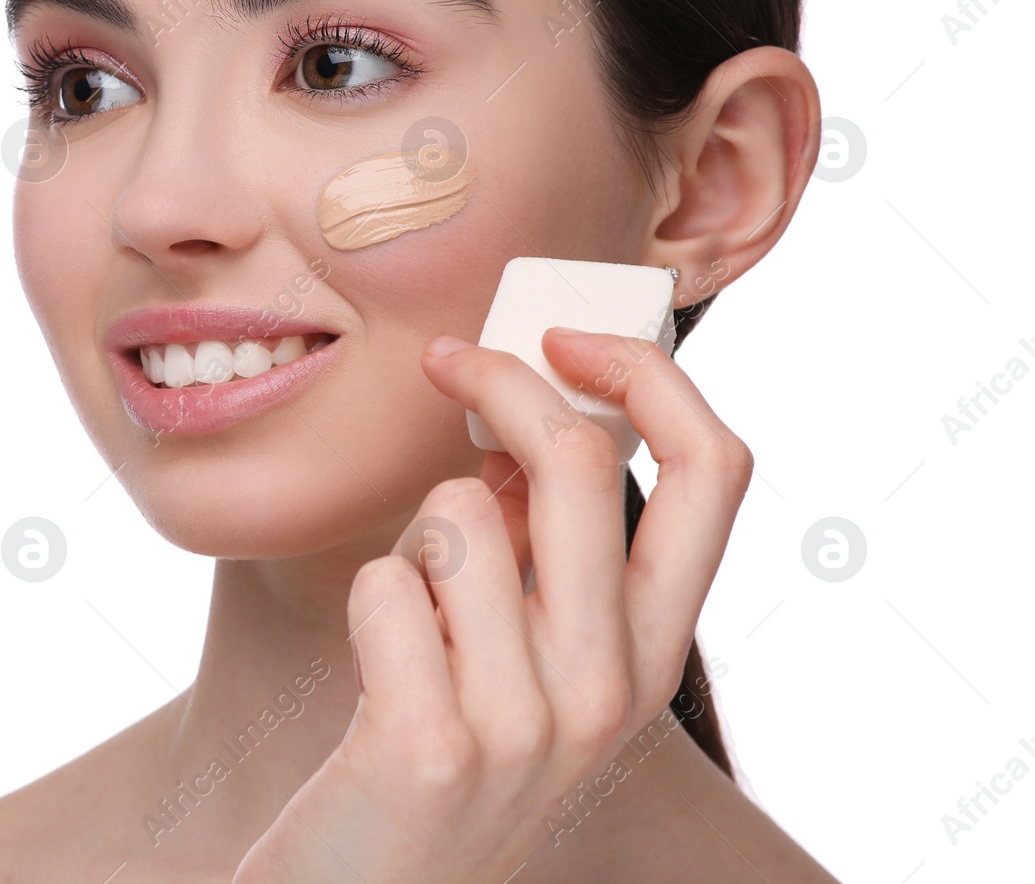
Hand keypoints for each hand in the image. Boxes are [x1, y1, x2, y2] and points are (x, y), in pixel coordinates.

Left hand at [230, 328, 752, 882]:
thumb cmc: (449, 750)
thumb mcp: (538, 657)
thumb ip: (551, 548)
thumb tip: (526, 407)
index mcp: (655, 652)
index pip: (718, 470)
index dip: (649, 372)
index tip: (570, 337)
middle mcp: (615, 688)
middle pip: (581, 460)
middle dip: (501, 381)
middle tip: (446, 365)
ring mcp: (530, 723)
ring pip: (459, 511)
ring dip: (416, 539)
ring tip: (416, 623)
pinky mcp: (434, 744)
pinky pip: (386, 580)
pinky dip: (368, 602)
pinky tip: (380, 674)